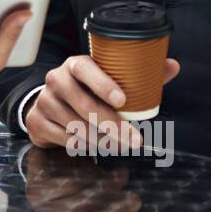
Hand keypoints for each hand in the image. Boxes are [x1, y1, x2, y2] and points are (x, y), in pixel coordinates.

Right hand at [24, 54, 181, 151]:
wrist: (47, 105)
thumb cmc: (87, 91)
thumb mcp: (106, 79)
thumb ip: (138, 74)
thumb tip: (173, 66)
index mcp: (75, 65)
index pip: (86, 69)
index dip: (103, 84)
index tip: (122, 100)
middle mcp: (56, 79)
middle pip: (85, 105)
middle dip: (113, 125)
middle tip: (134, 140)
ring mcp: (45, 101)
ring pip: (77, 126)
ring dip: (102, 140)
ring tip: (119, 145)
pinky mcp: (37, 122)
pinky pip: (66, 139)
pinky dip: (85, 146)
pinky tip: (96, 146)